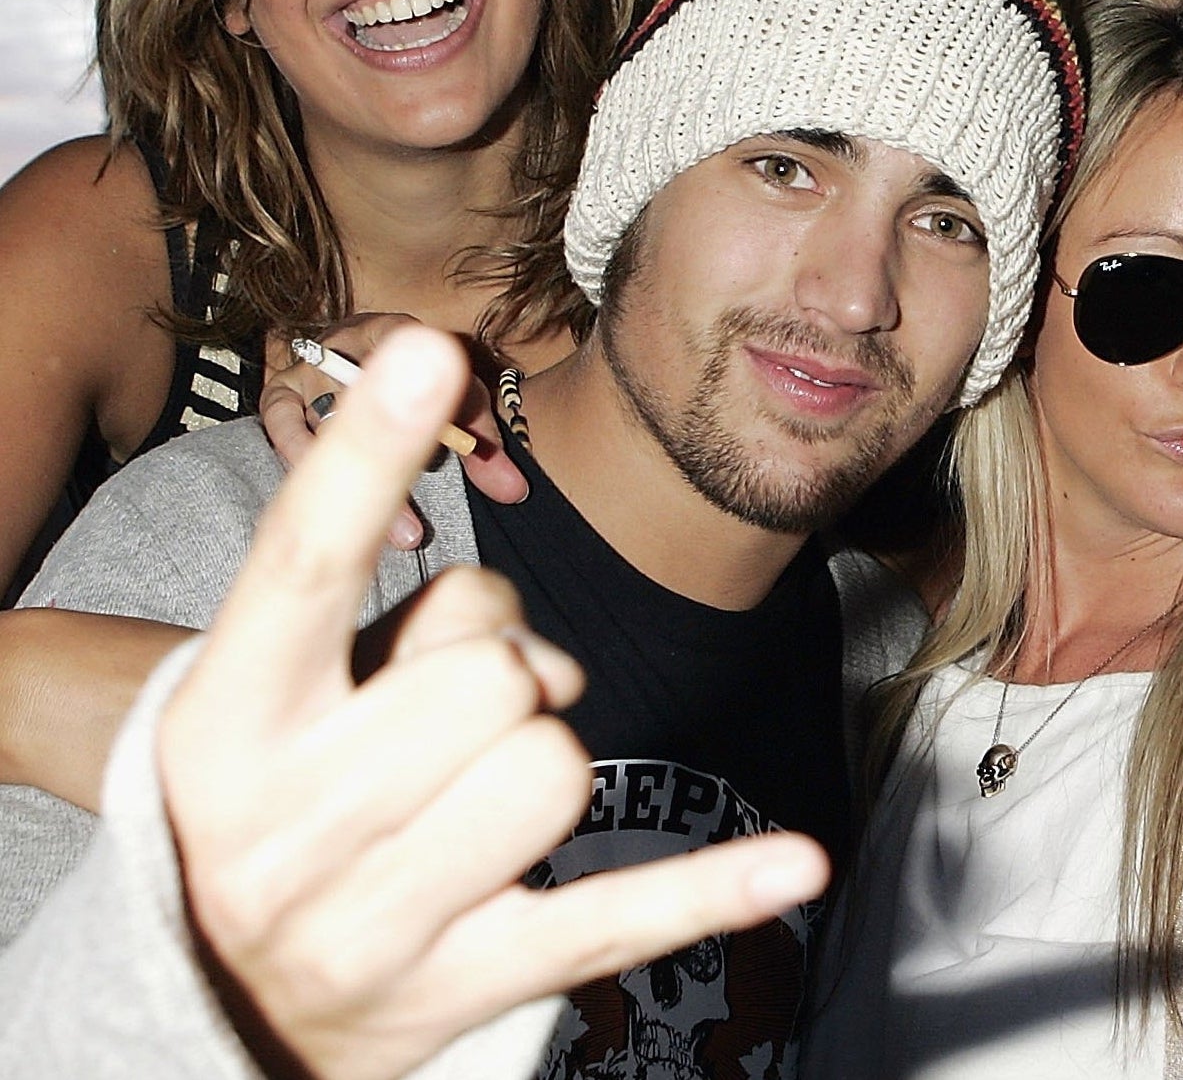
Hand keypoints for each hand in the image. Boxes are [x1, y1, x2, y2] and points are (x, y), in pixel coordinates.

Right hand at [160, 327, 829, 1079]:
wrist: (220, 996)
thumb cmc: (288, 791)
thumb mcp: (292, 695)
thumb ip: (404, 624)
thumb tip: (527, 636)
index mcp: (225, 723)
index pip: (300, 566)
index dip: (367, 452)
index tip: (429, 349)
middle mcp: (281, 828)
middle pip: (487, 673)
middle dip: (506, 667)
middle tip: (457, 712)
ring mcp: (369, 923)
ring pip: (557, 765)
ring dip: (549, 756)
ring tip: (483, 792)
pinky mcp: (464, 989)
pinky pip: (614, 920)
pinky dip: (711, 889)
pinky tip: (798, 865)